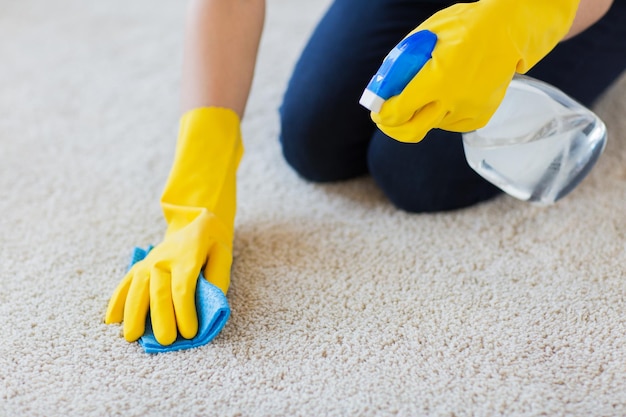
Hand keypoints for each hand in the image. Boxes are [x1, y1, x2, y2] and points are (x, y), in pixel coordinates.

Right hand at [105, 209, 232, 344]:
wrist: (195, 224)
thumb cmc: (212, 246)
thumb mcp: (223, 256)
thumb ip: (218, 279)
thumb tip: (211, 304)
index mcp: (187, 258)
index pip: (182, 288)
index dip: (184, 312)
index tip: (190, 333)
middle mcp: (163, 260)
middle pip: (158, 292)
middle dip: (161, 319)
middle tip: (165, 341)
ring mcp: (148, 263)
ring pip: (137, 289)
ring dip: (133, 314)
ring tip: (132, 337)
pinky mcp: (138, 267)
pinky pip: (124, 284)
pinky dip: (116, 302)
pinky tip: (112, 321)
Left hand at [371, 0, 580, 142]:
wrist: (509, 31)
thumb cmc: (463, 27)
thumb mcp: (424, 37)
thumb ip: (400, 65)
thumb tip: (381, 89)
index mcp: (437, 78)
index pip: (398, 111)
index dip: (382, 114)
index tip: (377, 110)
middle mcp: (453, 100)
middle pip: (411, 131)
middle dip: (393, 127)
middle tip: (387, 118)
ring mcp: (468, 111)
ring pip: (430, 126)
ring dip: (420, 114)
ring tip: (428, 91)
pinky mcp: (479, 117)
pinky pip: (449, 124)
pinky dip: (441, 114)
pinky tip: (447, 94)